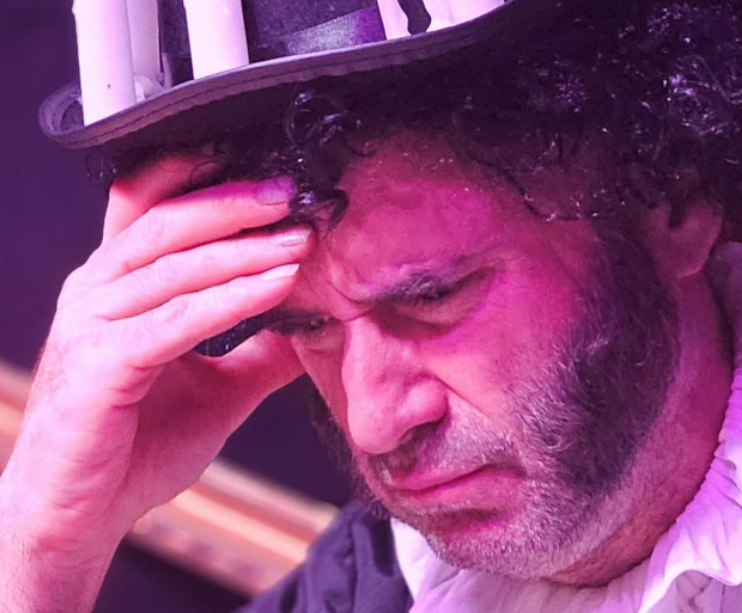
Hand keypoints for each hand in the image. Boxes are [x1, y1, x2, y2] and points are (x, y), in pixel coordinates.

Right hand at [2, 155, 311, 563]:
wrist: (81, 515)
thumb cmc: (135, 446)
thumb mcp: (216, 387)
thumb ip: (258, 350)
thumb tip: (313, 324)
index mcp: (115, 286)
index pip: (149, 206)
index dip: (202, 180)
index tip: (268, 176)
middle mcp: (95, 292)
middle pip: (166, 221)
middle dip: (235, 203)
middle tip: (293, 194)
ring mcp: (91, 324)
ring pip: (176, 266)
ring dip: (245, 249)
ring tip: (301, 239)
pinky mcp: (101, 364)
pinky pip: (179, 319)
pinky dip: (234, 298)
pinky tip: (279, 285)